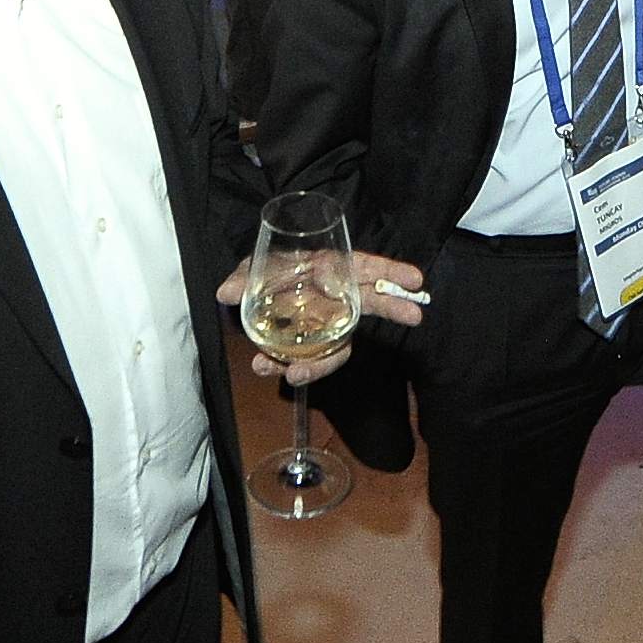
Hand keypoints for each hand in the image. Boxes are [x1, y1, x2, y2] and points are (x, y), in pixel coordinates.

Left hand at [216, 250, 426, 383]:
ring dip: (319, 364)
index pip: (364, 267)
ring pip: (339, 345)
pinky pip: (314, 360)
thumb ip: (241, 279)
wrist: (252, 296)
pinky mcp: (314, 346)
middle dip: (393, 308)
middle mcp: (335, 297)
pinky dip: (295, 368)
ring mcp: (327, 324)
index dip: (389, 272)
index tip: (414, 279)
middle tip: (416, 315)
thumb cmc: (263, 272)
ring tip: (293, 375)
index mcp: (327, 269)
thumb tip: (226, 293)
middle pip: (372, 301)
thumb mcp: (251, 270)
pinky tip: (267, 368)